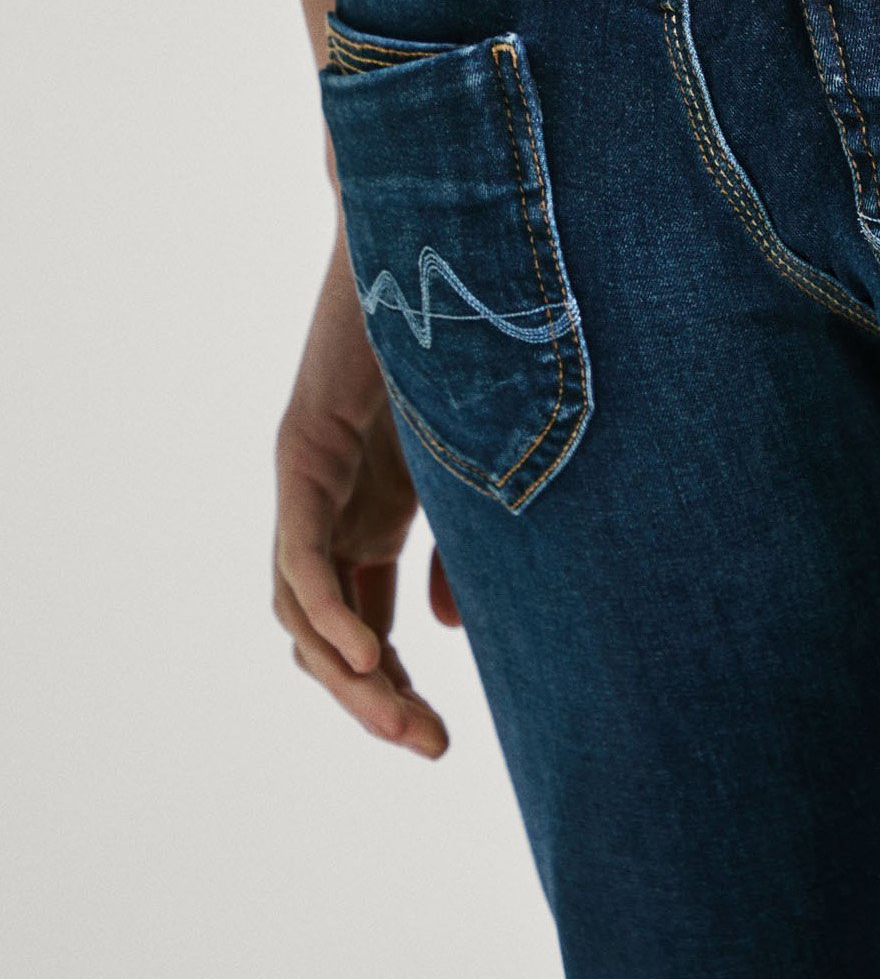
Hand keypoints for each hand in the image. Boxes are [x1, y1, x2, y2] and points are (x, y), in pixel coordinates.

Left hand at [272, 227, 453, 755]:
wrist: (447, 234)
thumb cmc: (477, 337)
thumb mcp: (484, 464)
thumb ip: (467, 544)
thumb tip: (450, 628)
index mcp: (374, 512)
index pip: (364, 626)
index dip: (394, 689)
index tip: (443, 742)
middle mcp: (331, 505)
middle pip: (325, 633)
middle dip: (374, 698)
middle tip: (428, 744)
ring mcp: (312, 479)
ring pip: (296, 607)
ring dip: (345, 672)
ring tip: (399, 712)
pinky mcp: (303, 447)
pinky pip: (300, 550)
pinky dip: (325, 608)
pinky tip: (364, 652)